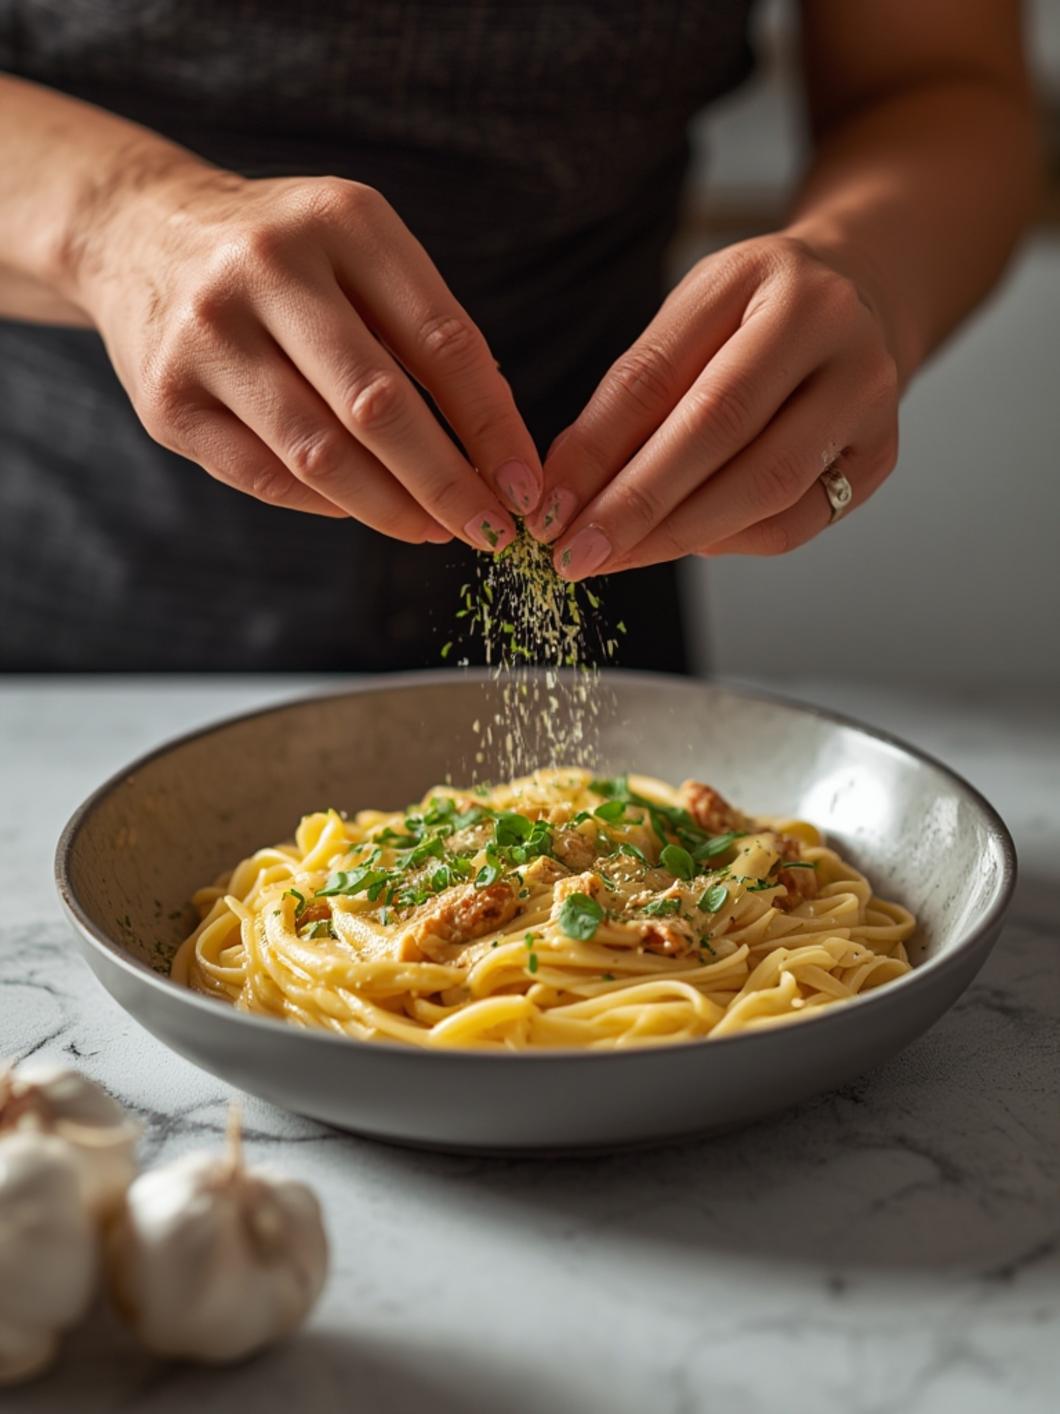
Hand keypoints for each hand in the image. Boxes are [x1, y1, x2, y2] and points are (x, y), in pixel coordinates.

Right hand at [70, 158, 541, 547]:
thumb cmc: (286, 258)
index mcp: (341, 222)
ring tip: (437, 531)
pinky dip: (328, 506)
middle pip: (379, 406)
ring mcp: (208, 337)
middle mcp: (267, 270)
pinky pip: (265, 478)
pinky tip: (368, 512)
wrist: (139, 232)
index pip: (443, 342)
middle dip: (449, 483)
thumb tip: (498, 449)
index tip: (527, 487)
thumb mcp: (361, 251)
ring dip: (393, 509)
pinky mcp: (167, 399)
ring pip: (320, 455)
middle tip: (493, 532)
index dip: (493, 428)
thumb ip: (427, 331)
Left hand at [528, 234, 899, 575]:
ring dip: (676, 535)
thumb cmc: (754, 314)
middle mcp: (837, 336)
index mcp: (772, 284)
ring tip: (616, 554)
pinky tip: (684, 538)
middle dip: (636, 507)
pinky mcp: (878, 458)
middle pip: (723, 436)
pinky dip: (726, 541)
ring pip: (765, 490)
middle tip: (576, 553)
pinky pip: (792, 524)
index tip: (550, 508)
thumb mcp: (688, 321)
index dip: (599, 450)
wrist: (860, 300)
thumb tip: (565, 490)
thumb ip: (630, 395)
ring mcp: (870, 400)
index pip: (665, 377)